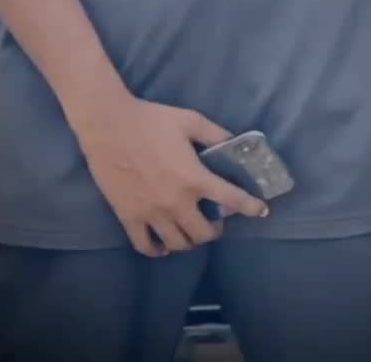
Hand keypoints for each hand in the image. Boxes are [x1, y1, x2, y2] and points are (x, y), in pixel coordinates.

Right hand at [75, 93, 268, 256]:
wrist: (109, 125)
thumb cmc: (151, 120)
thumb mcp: (190, 120)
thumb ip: (215, 134)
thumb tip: (235, 142)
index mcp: (194, 177)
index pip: (232, 199)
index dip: (251, 207)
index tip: (261, 211)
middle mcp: (176, 202)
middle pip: (204, 233)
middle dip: (215, 230)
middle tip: (215, 221)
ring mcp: (152, 213)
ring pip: (178, 244)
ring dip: (190, 241)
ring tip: (191, 231)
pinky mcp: (129, 217)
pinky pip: (146, 246)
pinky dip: (159, 250)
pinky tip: (164, 244)